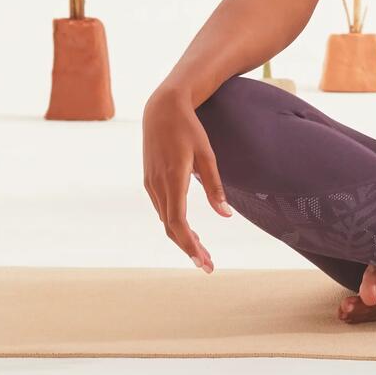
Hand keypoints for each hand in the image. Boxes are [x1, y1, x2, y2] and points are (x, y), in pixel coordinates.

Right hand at [142, 84, 233, 272]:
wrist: (161, 109)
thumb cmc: (189, 129)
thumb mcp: (206, 154)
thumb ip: (215, 186)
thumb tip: (226, 215)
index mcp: (173, 179)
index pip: (178, 223)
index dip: (190, 245)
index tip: (203, 262)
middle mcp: (158, 186)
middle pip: (170, 228)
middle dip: (188, 248)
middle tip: (206, 265)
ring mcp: (151, 184)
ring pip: (165, 220)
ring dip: (182, 238)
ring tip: (201, 250)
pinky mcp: (149, 181)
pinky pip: (161, 209)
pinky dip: (174, 223)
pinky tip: (186, 229)